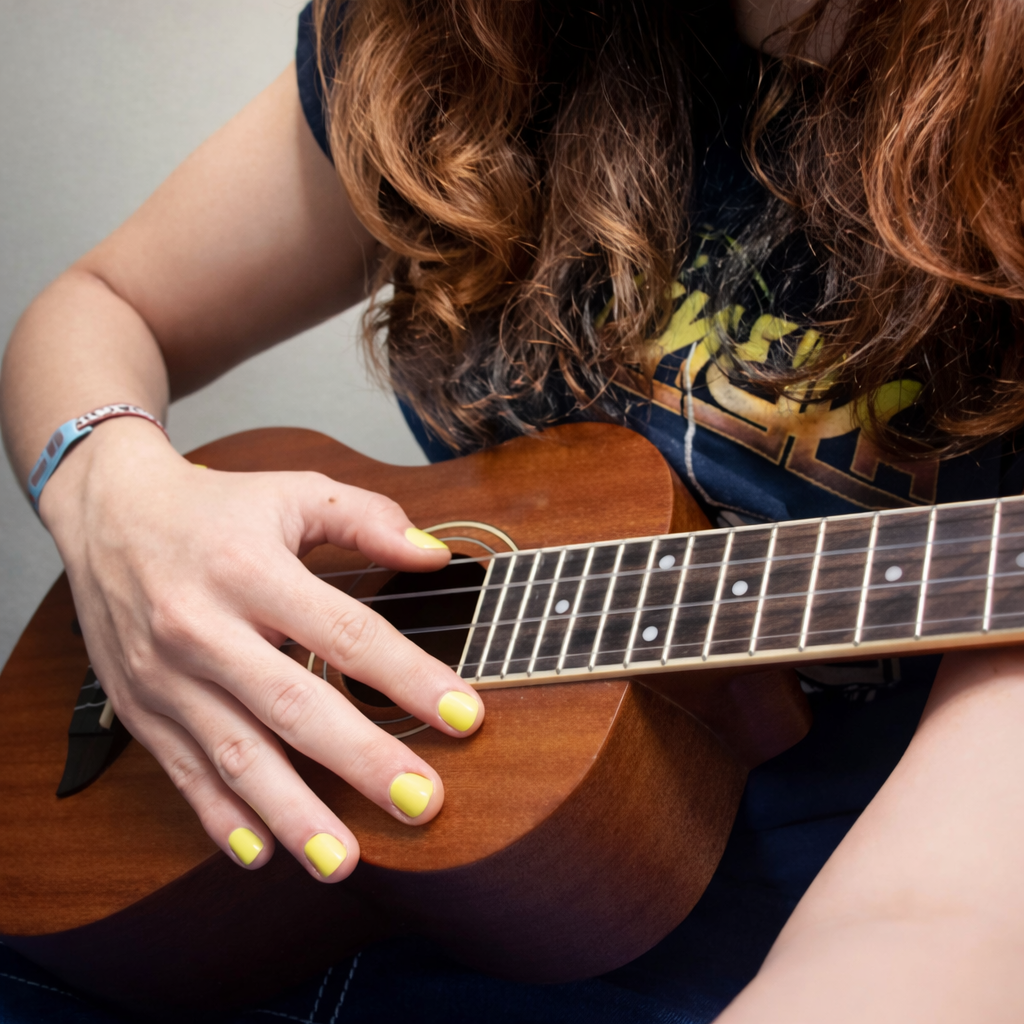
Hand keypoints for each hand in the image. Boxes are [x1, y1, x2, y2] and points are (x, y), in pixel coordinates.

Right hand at [39, 418, 483, 881]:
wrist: (107, 513)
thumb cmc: (212, 507)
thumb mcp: (291, 492)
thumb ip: (367, 520)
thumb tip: (436, 554)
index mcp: (251, 570)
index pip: (344, 632)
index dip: (407, 676)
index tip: (464, 715)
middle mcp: (205, 628)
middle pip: (293, 706)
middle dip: (362, 761)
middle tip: (421, 803)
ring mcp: (169, 676)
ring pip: (236, 755)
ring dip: (292, 813)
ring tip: (343, 861)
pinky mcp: (143, 708)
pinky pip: (183, 772)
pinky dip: (220, 818)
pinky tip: (262, 853)